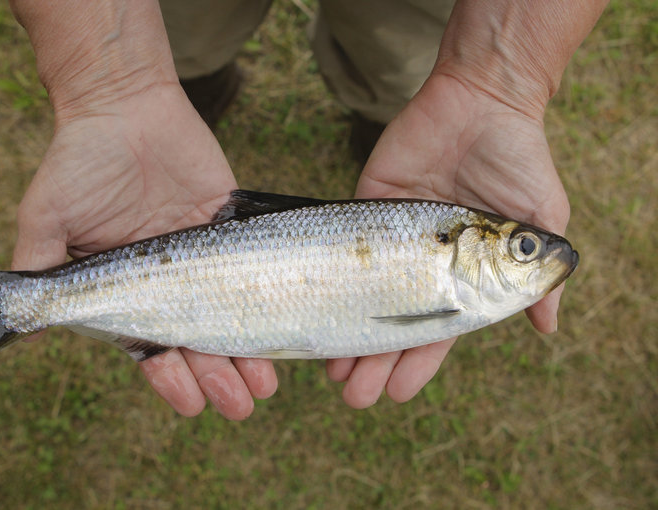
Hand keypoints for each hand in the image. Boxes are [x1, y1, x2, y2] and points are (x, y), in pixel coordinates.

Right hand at [12, 84, 276, 419]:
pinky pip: (255, 270)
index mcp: (126, 289)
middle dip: (217, 376)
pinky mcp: (232, 229)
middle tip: (240, 406)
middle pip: (197, 341)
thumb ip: (40, 266)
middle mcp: (168, 283)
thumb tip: (27, 324)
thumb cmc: (78, 160)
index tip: (193, 404)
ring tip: (265, 386)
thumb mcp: (46, 214)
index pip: (150, 346)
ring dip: (247, 353)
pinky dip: (269, 299)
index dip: (171, 378)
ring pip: (231, 315)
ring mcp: (203, 258)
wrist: (124, 103)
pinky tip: (285, 327)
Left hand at [328, 73, 570, 407]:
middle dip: (375, 362)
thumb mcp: (540, 219)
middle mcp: (418, 263)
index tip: (398, 392)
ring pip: (360, 297)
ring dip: (346, 336)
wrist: (480, 101)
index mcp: (458, 274)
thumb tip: (548, 328)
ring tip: (333, 374)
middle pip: (390, 323)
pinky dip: (329, 282)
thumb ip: (538, 276)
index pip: (433, 331)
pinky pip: (342, 250)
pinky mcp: (364, 207)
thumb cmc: (517, 158)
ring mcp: (388, 238)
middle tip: (356, 396)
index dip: (416, 362)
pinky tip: (316, 313)